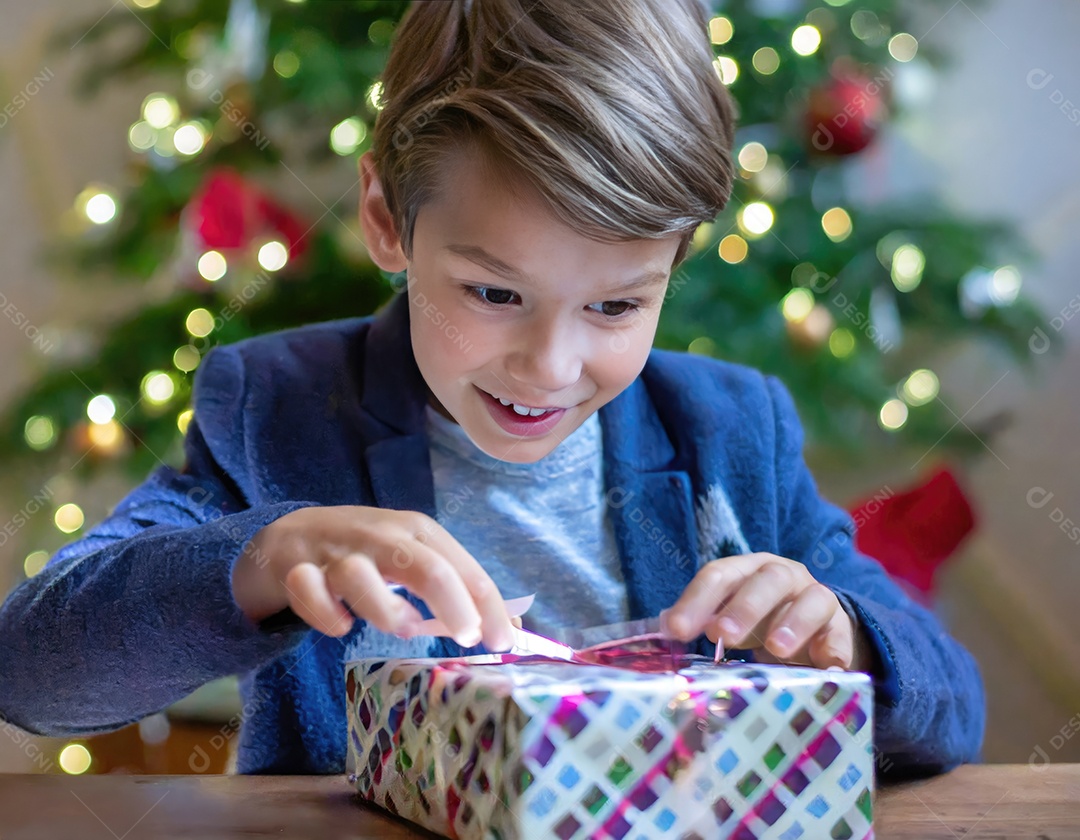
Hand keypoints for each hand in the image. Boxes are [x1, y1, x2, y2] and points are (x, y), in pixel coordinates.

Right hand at [231, 506, 514, 650]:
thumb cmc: (368, 553)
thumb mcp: (416, 560)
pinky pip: (308, 590)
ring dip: (386, 607)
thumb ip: (459, 589)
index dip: (489, 606)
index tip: (504, 641)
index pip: (464, 568)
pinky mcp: (296, 570)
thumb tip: (512, 626)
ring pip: (360, 576)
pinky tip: (340, 626)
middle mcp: (380, 537)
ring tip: (406, 629)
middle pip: (423, 566)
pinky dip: (325, 612)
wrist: (293, 534)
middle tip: (468, 638)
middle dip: (453, 603)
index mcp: (417, 533)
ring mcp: (336, 553)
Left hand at [662, 552, 870, 670]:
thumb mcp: (732, 618)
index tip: (674, 629)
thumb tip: (663, 630)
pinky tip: (825, 668)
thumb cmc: (763, 622)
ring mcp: (817, 599)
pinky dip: (835, 650)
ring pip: (811, 600)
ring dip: (793, 623)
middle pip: (766, 580)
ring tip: (777, 650)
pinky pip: (842, 635)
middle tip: (722, 634)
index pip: (719, 574)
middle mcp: (785, 577)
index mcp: (748, 570)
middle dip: (743, 607)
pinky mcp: (843, 628)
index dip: (695, 600)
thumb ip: (703, 621)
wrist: (819, 631)